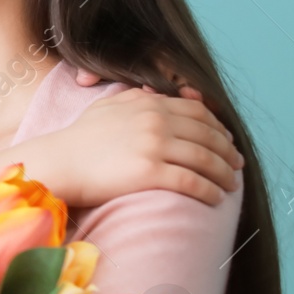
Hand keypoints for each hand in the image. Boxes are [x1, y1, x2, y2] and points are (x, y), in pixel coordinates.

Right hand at [38, 87, 241, 206]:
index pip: (198, 113)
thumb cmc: (78, 138)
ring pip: (205, 160)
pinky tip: (215, 198)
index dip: (219, 128)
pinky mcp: (149, 173)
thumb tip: (154, 94)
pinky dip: (209, 191)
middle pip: (208, 136)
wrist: (57, 162)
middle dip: (228, 153)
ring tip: (230, 186)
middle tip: (237, 166)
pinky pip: (191, 182)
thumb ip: (134, 98)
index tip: (227, 143)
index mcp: (149, 104)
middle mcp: (156, 122)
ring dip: (224, 175)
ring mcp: (153, 147)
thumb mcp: (106, 107)